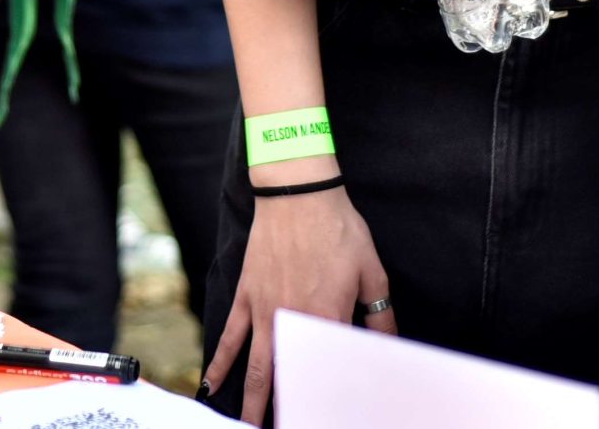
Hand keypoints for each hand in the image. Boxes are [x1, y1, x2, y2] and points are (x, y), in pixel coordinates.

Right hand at [204, 183, 396, 424]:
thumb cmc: (338, 229)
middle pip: (283, 380)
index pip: (326, 371)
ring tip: (246, 425)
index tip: (323, 415)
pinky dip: (219, 362)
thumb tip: (388, 345)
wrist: (298, 194)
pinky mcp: (247, 296)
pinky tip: (210, 385)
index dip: (325, 399)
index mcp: (327, 318)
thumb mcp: (371, 272)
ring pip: (254, 367)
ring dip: (250, 401)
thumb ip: (380, 315)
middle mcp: (291, 321)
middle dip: (279, 411)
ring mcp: (264, 311)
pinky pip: (230, 335)